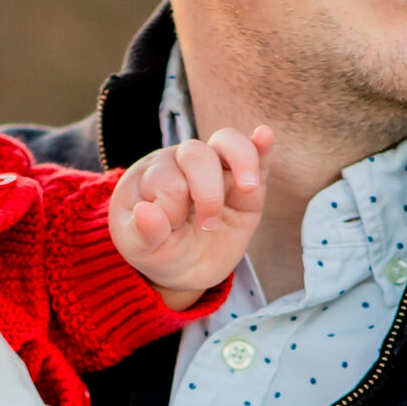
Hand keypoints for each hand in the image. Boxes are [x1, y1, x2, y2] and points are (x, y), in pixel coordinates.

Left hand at [109, 124, 272, 300]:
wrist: (187, 268)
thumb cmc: (160, 251)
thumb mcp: (142, 251)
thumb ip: (141, 234)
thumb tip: (146, 212)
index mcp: (150, 176)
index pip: (167, 181)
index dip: (172, 211)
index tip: (170, 233)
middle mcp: (181, 162)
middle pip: (196, 155)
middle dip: (207, 195)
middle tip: (207, 227)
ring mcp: (215, 168)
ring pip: (226, 141)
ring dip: (240, 161)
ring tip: (247, 188)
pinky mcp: (246, 180)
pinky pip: (255, 154)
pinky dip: (261, 146)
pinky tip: (264, 137)